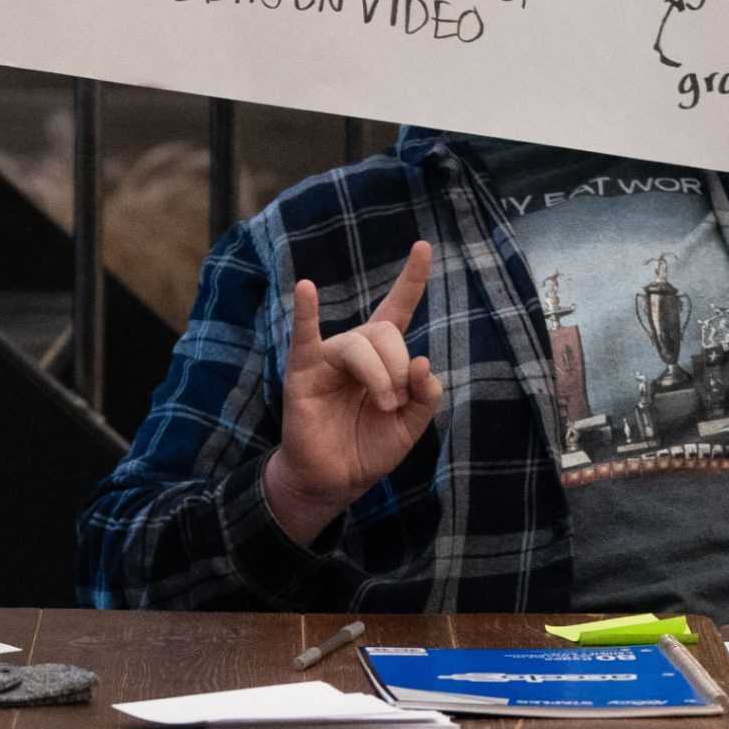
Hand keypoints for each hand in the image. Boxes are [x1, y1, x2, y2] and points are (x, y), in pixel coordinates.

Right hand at [264, 241, 442, 547]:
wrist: (335, 481)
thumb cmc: (368, 447)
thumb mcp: (411, 425)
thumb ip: (425, 395)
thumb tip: (422, 362)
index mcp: (382, 356)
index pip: (397, 308)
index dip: (412, 280)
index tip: (423, 247)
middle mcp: (355, 349)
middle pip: (384, 332)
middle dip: (398, 367)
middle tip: (394, 404)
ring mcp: (327, 358)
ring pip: (360, 344)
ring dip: (380, 375)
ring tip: (382, 404)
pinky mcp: (304, 372)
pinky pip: (304, 336)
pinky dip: (306, 312)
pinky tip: (306, 288)